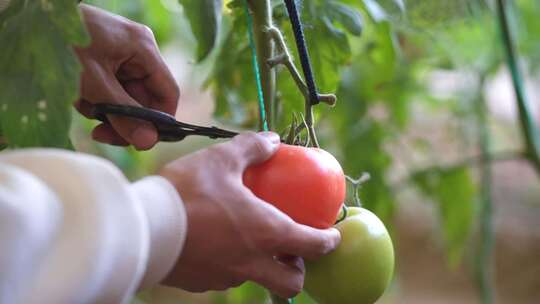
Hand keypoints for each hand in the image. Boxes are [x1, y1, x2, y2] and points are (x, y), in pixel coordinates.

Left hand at [75, 4, 178, 149]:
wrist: (31, 24)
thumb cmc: (62, 43)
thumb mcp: (94, 83)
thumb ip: (123, 115)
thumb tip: (148, 142)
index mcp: (143, 48)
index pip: (167, 93)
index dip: (158, 121)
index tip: (141, 141)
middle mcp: (138, 51)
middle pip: (145, 99)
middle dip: (123, 118)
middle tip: (101, 133)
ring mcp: (122, 56)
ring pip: (126, 98)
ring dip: (106, 111)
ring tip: (82, 105)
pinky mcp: (106, 61)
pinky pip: (111, 90)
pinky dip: (96, 100)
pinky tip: (79, 97)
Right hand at [159, 132, 340, 297]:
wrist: (141, 226)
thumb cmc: (186, 192)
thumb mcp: (221, 159)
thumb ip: (252, 148)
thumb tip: (273, 139)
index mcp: (265, 233)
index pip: (312, 246)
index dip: (327, 242)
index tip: (331, 237)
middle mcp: (250, 262)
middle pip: (290, 284)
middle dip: (297, 270)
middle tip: (291, 250)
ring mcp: (225, 277)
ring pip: (256, 279)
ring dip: (262, 266)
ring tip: (249, 242)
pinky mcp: (201, 282)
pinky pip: (225, 277)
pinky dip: (230, 264)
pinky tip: (215, 243)